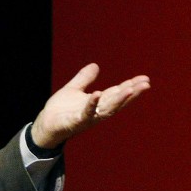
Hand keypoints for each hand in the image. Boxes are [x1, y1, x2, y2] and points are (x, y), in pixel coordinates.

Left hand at [30, 63, 149, 148]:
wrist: (45, 124)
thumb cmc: (59, 110)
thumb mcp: (73, 89)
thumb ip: (84, 78)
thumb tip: (95, 65)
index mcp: (97, 103)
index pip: (117, 93)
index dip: (130, 86)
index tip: (145, 79)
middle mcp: (96, 111)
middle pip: (117, 101)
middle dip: (132, 93)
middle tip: (146, 84)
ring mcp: (88, 117)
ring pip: (107, 108)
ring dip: (119, 99)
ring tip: (131, 89)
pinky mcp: (76, 121)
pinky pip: (86, 113)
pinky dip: (92, 104)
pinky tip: (98, 94)